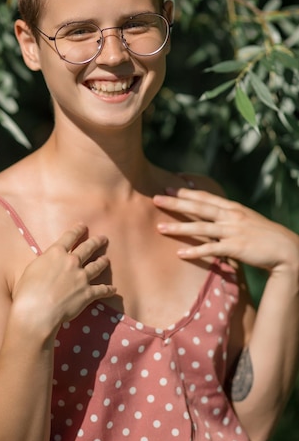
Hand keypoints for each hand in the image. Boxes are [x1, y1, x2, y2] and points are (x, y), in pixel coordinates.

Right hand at [12, 224, 115, 333]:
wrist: (38, 311)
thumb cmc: (27, 291)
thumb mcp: (32, 269)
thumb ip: (44, 263)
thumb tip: (49, 264)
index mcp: (56, 253)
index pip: (69, 237)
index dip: (77, 230)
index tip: (83, 226)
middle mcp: (71, 261)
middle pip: (87, 248)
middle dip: (96, 242)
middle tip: (103, 238)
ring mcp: (82, 277)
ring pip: (96, 266)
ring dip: (102, 261)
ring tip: (107, 259)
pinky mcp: (88, 293)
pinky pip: (102, 290)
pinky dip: (108, 290)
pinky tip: (113, 290)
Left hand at [153, 188, 298, 273]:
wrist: (287, 250)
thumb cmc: (267, 237)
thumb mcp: (248, 220)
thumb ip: (231, 217)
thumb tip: (215, 216)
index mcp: (233, 208)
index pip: (206, 196)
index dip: (187, 192)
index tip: (169, 187)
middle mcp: (231, 216)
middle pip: (198, 207)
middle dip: (175, 203)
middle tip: (155, 199)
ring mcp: (233, 231)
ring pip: (200, 227)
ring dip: (179, 227)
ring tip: (160, 227)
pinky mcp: (235, 247)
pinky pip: (211, 249)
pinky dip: (194, 251)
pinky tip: (180, 253)